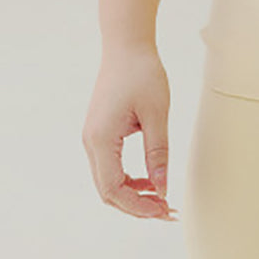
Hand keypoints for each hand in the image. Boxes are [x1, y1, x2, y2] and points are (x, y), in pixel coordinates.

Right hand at [82, 44, 178, 221]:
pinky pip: (109, 167)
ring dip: (133, 194)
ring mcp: (93, 138)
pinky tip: (150, 179)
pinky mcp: (99, 132)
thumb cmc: (142, 74)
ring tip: (162, 198)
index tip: (164, 210)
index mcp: (101, 139)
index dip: (138, 206)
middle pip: (108, 191)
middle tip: (167, 211)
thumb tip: (162, 188)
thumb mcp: (157, 114)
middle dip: (136, 206)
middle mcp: (91, 142)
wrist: (126, 46)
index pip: (113, 189)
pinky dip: (128, 179)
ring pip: (107, 181)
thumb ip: (158, 153)